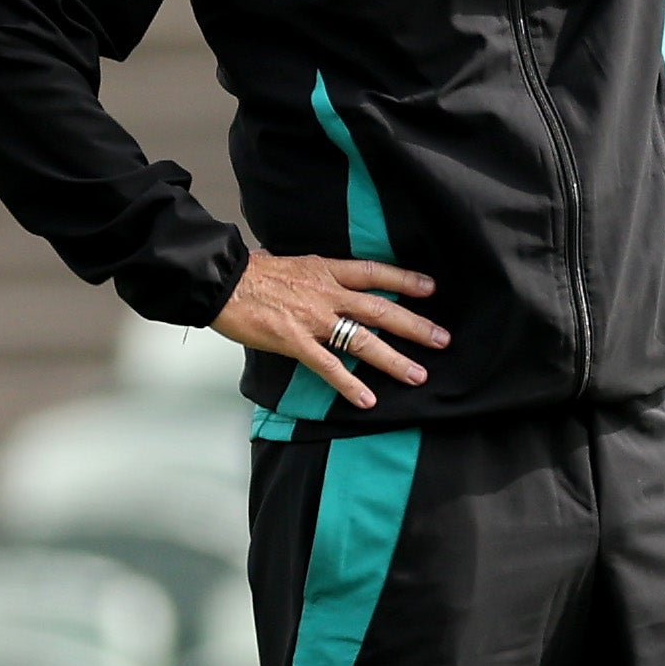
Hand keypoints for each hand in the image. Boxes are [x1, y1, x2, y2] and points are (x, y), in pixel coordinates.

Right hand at [214, 249, 446, 409]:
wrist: (222, 281)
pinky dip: (350, 384)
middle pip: (380, 310)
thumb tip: (334, 284)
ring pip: (363, 340)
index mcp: (326, 271)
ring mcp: (313, 319)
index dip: (404, 280)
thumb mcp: (295, 265)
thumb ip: (319, 278)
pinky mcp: (295, 342)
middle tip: (442, 340)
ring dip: (393, 359)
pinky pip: (329, 366)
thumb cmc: (252, 274)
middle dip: (414, 326)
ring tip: (418, 375)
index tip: (431, 288)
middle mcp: (327, 294)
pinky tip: (368, 400)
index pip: (374, 273)